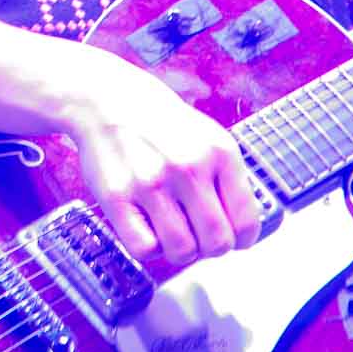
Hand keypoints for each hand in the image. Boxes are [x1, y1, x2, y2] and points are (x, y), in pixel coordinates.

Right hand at [60, 53, 265, 266]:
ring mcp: (151, 182)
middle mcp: (189, 167)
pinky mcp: (117, 196)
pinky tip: (147, 228)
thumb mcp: (208, 138)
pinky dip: (149, 248)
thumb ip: (228, 180)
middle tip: (198, 236)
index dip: (241, 240)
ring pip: (182, 252)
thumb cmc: (160, 125)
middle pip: (217, 243)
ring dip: (180, 251)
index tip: (232, 239)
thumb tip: (241, 231)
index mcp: (219, 152)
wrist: (106, 99)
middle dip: (210, 248)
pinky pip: (144, 249)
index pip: (246, 222)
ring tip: (172, 232)